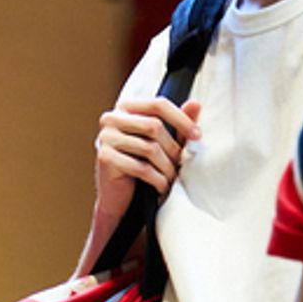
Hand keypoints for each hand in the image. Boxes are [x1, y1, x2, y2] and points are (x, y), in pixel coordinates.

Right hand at [95, 95, 201, 212]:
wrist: (118, 197)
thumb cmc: (141, 165)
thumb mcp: (163, 142)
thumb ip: (178, 123)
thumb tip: (195, 104)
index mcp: (125, 108)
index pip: (158, 105)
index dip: (181, 119)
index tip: (197, 136)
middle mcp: (111, 119)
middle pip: (154, 126)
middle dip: (173, 148)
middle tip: (181, 164)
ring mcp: (106, 138)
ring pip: (149, 148)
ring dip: (167, 166)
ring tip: (172, 177)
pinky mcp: (105, 158)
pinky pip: (140, 167)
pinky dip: (157, 179)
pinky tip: (162, 187)